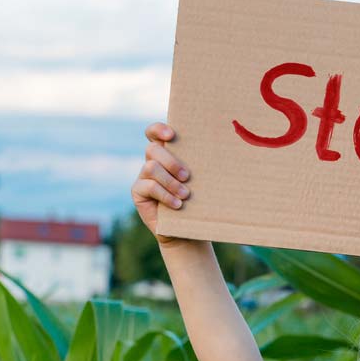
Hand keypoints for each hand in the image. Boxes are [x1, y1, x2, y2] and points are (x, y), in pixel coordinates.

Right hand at [131, 122, 191, 241]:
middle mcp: (153, 162)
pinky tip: (177, 205)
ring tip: (185, 194)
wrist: (186, 231)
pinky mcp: (138, 192)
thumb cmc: (198, 204)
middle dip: (170, 161)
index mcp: (168, 154)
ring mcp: (143, 177)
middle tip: (187, 176)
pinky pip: (148, 186)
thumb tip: (221, 155)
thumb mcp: (200, 184)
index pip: (155, 134)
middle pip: (153, 149)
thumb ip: (200, 168)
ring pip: (151, 167)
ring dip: (170, 181)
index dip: (158, 130)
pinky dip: (165, 195)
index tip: (171, 135)